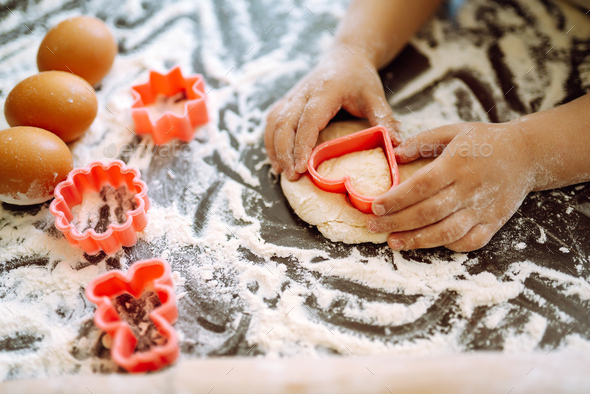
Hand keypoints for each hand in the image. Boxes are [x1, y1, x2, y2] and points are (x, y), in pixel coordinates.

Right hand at [264, 44, 400, 180]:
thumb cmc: (361, 78)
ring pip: (274, 122)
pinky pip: (271, 120)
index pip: (308, 120)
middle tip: (292, 177)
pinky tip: (276, 158)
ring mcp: (292, 95)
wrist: (346, 55)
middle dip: (284, 152)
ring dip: (274, 148)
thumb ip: (384, 119)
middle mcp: (303, 92)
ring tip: (281, 171)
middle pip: (284, 123)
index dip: (302, 144)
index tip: (301, 168)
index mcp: (325, 91)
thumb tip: (396, 146)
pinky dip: (270, 140)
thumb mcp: (375, 96)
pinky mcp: (287, 100)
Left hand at [367, 122, 535, 251]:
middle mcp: (469, 188)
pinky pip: (469, 241)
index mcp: (457, 163)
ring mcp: (483, 208)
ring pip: (446, 232)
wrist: (527, 154)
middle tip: (374, 226)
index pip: (421, 186)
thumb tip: (395, 154)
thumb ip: (422, 141)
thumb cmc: (485, 141)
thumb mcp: (453, 131)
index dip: (396, 199)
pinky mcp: (494, 222)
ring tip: (394, 242)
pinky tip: (427, 243)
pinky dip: (448, 246)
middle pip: (428, 212)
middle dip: (397, 222)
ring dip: (417, 240)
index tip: (376, 207)